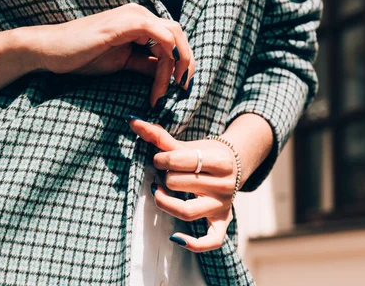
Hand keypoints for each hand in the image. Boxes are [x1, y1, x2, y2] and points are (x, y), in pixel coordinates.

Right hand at [27, 3, 195, 106]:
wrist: (52, 50)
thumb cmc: (83, 56)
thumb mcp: (123, 62)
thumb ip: (146, 64)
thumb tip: (168, 75)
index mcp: (140, 21)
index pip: (172, 38)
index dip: (180, 64)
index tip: (178, 90)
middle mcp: (139, 13)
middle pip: (178, 34)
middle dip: (186, 63)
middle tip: (183, 89)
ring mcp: (132, 16)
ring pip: (173, 34)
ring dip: (177, 64)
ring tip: (167, 90)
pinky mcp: (124, 24)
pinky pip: (159, 35)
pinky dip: (168, 56)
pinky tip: (163, 79)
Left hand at [128, 117, 239, 252]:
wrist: (232, 165)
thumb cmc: (203, 154)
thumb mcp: (186, 144)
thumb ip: (158, 135)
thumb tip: (131, 120)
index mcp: (220, 161)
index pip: (182, 160)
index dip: (162, 159)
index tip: (159, 159)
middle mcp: (225, 185)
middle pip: (179, 184)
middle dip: (165, 177)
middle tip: (163, 174)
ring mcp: (224, 206)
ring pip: (187, 212)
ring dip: (165, 203)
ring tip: (157, 193)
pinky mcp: (222, 223)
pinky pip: (211, 241)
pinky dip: (193, 243)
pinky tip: (174, 236)